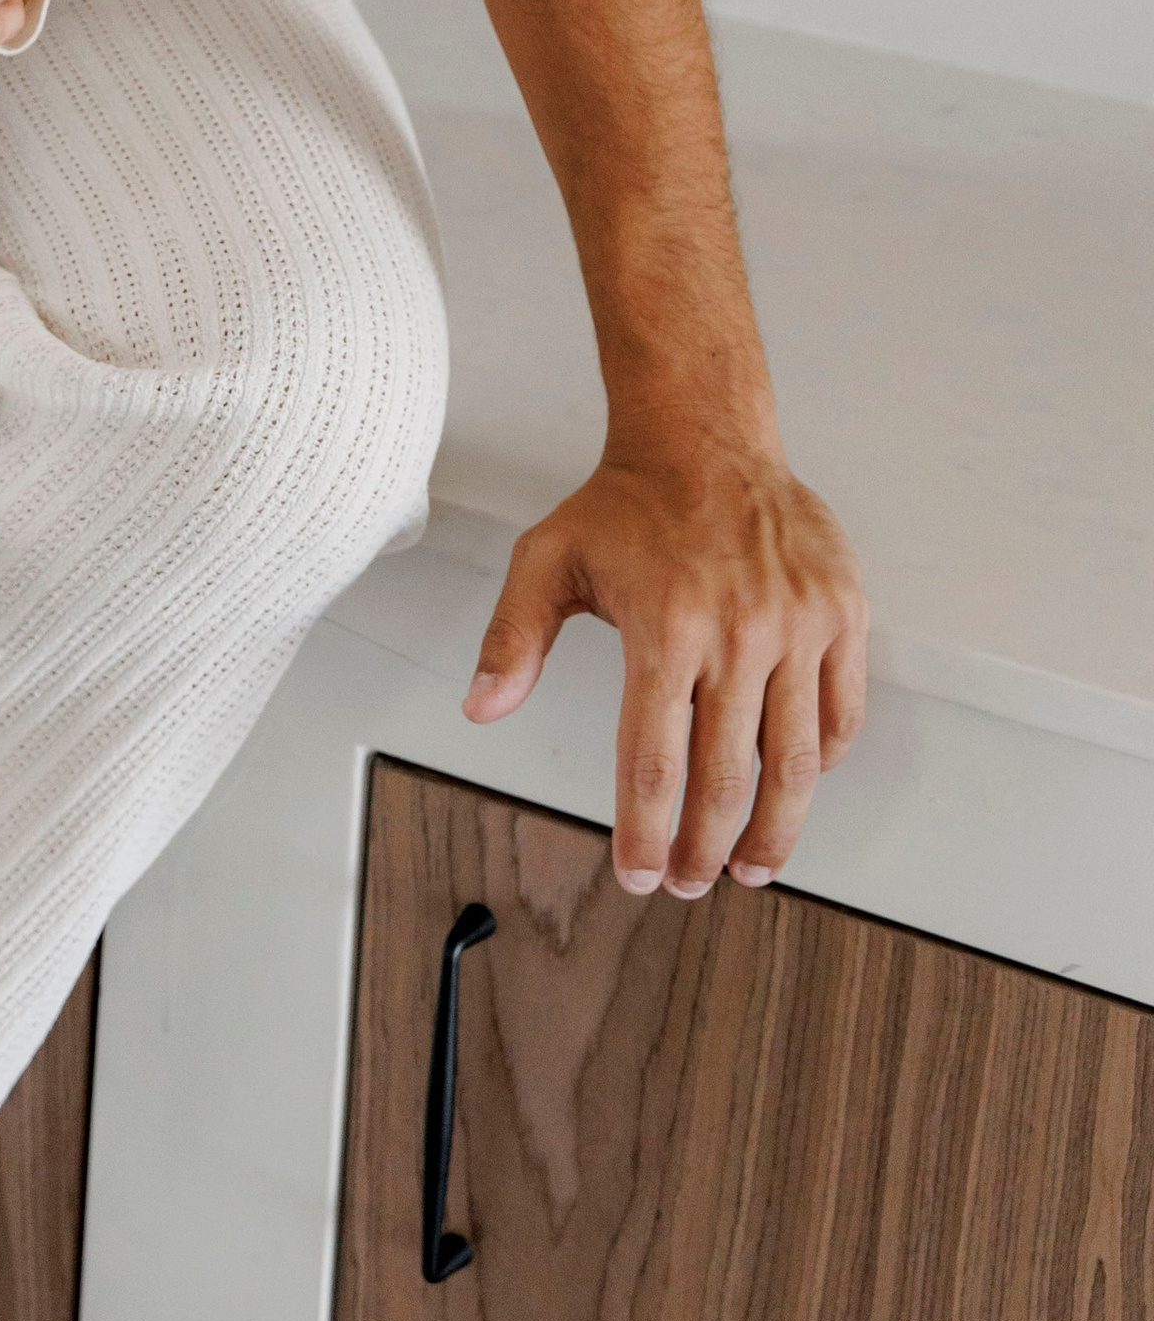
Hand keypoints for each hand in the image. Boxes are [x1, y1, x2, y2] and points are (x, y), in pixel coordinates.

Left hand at [463, 437, 867, 898]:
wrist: (706, 437)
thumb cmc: (625, 504)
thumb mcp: (548, 558)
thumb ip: (511, 636)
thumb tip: (479, 708)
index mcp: (665, 629)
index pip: (652, 762)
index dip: (644, 833)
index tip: (637, 877)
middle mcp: (738, 634)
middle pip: (726, 778)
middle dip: (706, 850)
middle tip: (690, 884)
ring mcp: (798, 627)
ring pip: (794, 762)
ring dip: (774, 830)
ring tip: (752, 869)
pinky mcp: (842, 615)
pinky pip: (840, 714)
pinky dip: (819, 762)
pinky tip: (792, 786)